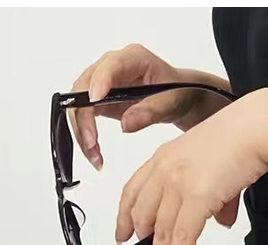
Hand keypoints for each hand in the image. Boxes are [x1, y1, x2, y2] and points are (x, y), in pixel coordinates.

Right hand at [69, 43, 228, 170]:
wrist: (181, 97)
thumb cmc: (179, 92)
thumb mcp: (172, 102)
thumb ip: (151, 111)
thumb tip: (125, 124)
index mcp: (133, 58)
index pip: (110, 65)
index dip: (99, 82)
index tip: (94, 100)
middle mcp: (111, 66)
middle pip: (84, 87)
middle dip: (84, 117)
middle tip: (92, 143)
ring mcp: (102, 83)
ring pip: (79, 103)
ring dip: (82, 131)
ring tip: (95, 156)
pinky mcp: (100, 100)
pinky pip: (84, 115)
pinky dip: (86, 135)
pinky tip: (94, 153)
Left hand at [115, 89, 267, 244]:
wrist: (257, 128)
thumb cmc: (243, 139)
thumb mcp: (217, 166)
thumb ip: (214, 195)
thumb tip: (220, 220)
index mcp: (165, 157)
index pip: (134, 191)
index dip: (126, 216)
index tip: (123, 234)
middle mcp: (165, 170)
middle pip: (144, 216)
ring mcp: (178, 183)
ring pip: (162, 232)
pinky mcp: (197, 197)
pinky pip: (182, 237)